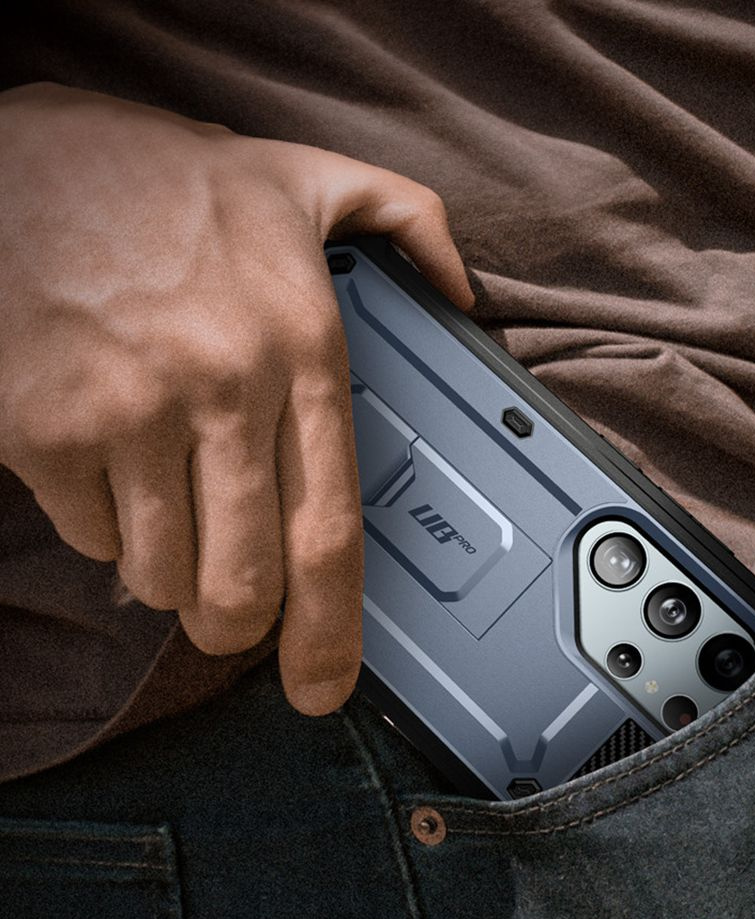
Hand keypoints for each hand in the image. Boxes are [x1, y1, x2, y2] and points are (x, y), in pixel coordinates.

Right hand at [0, 82, 472, 714]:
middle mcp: (223, 390)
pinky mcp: (41, 428)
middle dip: (237, 625)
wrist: (18, 152)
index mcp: (301, 349)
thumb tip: (464, 291)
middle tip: (234, 619)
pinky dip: (99, 525)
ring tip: (165, 514)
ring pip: (157, 570)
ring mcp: (127, 414)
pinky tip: (105, 467)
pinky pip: (83, 532)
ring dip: (167, 571)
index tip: (324, 684)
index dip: (330, 629)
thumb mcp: (308, 179)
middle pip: (241, 579)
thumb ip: (407, 224)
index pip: (328, 528)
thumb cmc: (163, 176)